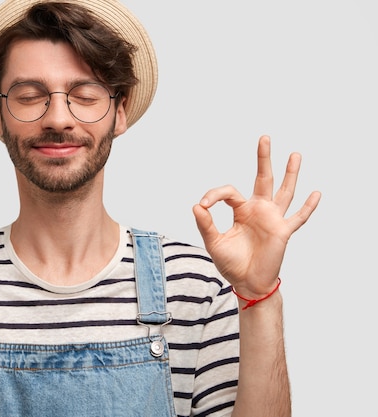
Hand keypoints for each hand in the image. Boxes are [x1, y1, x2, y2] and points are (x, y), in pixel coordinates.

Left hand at [192, 135, 320, 297]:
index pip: (229, 192)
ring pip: (284, 192)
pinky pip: (298, 218)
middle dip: (264, 159)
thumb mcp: (214, 243)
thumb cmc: (231, 263)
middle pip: (263, 179)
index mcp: (241, 210)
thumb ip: (206, 224)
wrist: (247, 283)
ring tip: (295, 154)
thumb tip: (196, 206)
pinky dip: (307, 207)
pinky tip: (316, 193)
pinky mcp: (283, 232)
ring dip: (290, 174)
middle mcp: (258, 210)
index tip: (203, 205)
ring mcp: (273, 219)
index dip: (215, 195)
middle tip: (264, 138)